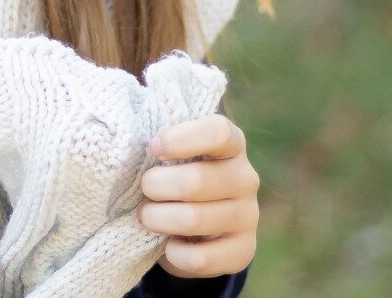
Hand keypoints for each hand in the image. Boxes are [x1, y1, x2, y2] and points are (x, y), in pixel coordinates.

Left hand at [137, 112, 259, 279]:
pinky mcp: (243, 250)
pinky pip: (200, 258)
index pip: (217, 133)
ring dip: (158, 219)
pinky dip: (175, 254)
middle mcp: (246, 177)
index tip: (153, 147)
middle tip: (144, 190)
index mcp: (233, 144)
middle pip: (195, 181)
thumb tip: (149, 146)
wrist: (201, 226)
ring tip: (148, 216)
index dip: (181, 139)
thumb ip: (167, 146)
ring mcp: (248, 215)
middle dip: (156, 186)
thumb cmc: (181, 174)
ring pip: (194, 219)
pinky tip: (170, 245)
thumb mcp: (178, 154)